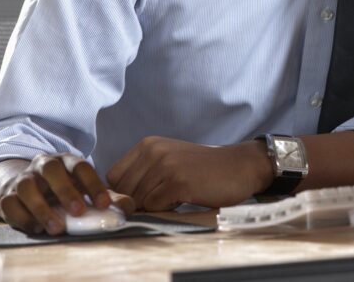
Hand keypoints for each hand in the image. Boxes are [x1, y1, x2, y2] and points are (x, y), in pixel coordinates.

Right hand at [0, 154, 134, 234]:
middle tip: (78, 212)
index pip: (81, 166)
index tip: (104, 203)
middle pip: (52, 170)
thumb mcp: (85, 191)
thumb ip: (107, 198)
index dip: (93, 184)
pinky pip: (10, 205)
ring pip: (27, 187)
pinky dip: (22, 217)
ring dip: (42, 208)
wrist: (24, 187)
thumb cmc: (62, 190)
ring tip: (57, 228)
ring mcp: (23, 180)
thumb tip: (128, 207)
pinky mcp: (7, 197)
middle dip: (66, 191)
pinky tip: (36, 228)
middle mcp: (43, 166)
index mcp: (66, 161)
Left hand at [106, 137, 272, 210]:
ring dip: (156, 206)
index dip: (123, 192)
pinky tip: (185, 198)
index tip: (141, 197)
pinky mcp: (178, 182)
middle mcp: (153, 151)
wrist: (239, 167)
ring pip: (139, 201)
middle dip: (138, 202)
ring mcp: (165, 165)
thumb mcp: (169, 161)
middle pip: (123, 191)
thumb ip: (143, 174)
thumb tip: (115, 202)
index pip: (113, 176)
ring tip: (178, 195)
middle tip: (164, 198)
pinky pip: (155, 207)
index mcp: (148, 144)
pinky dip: (167, 209)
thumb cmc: (203, 170)